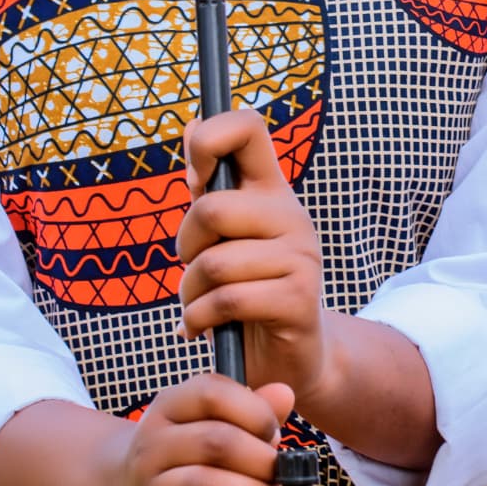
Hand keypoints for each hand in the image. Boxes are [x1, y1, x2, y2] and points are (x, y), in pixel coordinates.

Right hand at [95, 373, 295, 485]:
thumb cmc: (182, 455)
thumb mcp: (208, 423)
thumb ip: (250, 410)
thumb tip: (285, 393)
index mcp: (168, 407)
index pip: (211, 393)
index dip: (255, 412)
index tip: (275, 436)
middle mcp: (150, 445)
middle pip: (214, 441)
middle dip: (261, 460)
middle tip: (281, 475)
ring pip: (201, 485)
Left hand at [177, 110, 329, 399]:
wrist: (290, 359)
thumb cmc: (246, 292)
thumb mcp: (224, 238)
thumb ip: (209, 189)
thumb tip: (191, 125)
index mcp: (271, 191)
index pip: (247, 127)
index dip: (209, 140)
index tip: (195, 180)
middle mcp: (291, 215)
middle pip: (212, 208)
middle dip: (185, 246)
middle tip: (193, 269)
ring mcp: (301, 256)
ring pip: (214, 263)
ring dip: (189, 294)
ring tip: (198, 307)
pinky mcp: (299, 298)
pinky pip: (228, 301)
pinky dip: (199, 320)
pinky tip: (202, 329)